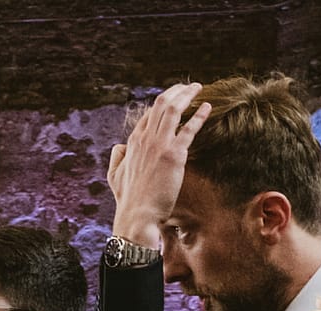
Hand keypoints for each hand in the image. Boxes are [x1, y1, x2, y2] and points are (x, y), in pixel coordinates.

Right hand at [108, 82, 211, 247]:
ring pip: (173, 109)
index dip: (163, 103)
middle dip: (176, 90)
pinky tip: (207, 107)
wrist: (138, 215)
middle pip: (161, 104)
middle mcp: (145, 138)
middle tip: (188, 86)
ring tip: (198, 88)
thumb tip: (119, 146)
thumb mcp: (114, 175)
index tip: (174, 98)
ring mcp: (159, 145)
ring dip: (187, 95)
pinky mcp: (174, 155)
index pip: (149, 114)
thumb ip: (116, 157)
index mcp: (133, 141)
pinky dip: (198, 115)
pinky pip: (188, 129)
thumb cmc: (128, 200)